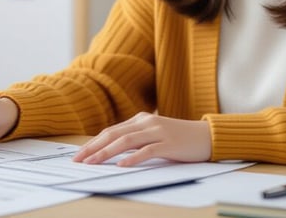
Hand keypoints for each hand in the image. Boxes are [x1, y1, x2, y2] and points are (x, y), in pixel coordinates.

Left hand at [72, 112, 211, 166]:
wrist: (206, 136)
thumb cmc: (178, 138)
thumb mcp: (153, 135)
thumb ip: (136, 139)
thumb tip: (112, 151)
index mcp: (140, 119)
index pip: (110, 131)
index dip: (93, 142)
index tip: (79, 154)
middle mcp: (146, 122)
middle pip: (114, 134)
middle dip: (93, 148)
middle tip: (79, 160)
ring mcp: (157, 132)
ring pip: (126, 141)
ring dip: (107, 152)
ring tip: (93, 162)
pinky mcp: (169, 143)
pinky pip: (148, 150)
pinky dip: (133, 158)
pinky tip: (122, 165)